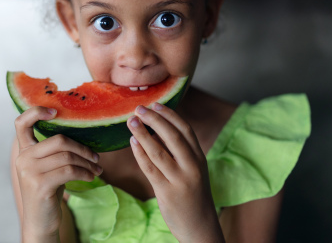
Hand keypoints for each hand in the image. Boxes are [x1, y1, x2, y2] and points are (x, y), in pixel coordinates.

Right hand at [14, 106, 102, 241]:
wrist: (40, 221)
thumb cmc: (48, 190)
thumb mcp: (47, 167)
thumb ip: (53, 151)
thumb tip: (81, 133)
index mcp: (24, 151)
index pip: (21, 123)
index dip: (36, 112)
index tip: (56, 111)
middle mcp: (23, 158)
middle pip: (59, 141)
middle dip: (82, 148)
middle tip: (96, 157)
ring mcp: (30, 172)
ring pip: (67, 156)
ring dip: (87, 162)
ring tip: (97, 169)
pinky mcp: (40, 185)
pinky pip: (70, 171)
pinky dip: (85, 172)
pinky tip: (91, 176)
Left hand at [127, 103, 224, 242]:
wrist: (200, 226)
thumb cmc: (193, 194)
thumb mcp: (194, 170)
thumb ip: (181, 152)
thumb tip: (156, 129)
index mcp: (199, 158)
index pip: (185, 130)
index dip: (169, 115)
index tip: (155, 104)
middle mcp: (192, 166)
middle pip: (172, 136)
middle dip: (154, 119)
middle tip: (139, 109)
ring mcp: (179, 180)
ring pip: (158, 151)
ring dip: (142, 134)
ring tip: (131, 122)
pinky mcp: (167, 192)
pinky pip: (149, 169)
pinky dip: (140, 153)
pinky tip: (132, 143)